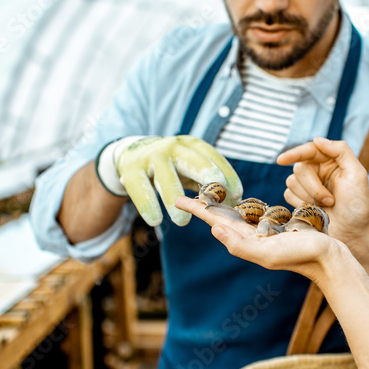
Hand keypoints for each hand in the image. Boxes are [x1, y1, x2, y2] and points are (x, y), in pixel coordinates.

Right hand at [107, 135, 242, 226]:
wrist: (131, 153)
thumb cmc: (172, 165)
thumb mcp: (191, 168)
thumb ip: (209, 182)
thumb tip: (235, 202)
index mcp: (193, 145)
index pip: (214, 158)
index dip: (227, 175)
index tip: (237, 195)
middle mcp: (173, 147)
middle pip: (192, 161)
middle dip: (205, 174)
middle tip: (217, 195)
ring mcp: (151, 157)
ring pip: (165, 178)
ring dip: (174, 199)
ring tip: (182, 223)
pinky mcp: (131, 170)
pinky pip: (140, 189)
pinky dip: (147, 204)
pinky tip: (155, 220)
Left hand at [174, 196, 343, 281]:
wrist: (329, 259)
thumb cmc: (301, 255)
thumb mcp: (267, 253)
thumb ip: (240, 245)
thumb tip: (214, 230)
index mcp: (245, 239)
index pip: (214, 220)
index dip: (197, 209)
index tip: (177, 199)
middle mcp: (252, 235)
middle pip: (221, 216)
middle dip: (204, 206)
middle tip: (185, 196)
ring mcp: (265, 232)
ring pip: (236, 216)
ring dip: (220, 207)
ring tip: (208, 199)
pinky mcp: (278, 228)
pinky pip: (254, 215)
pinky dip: (243, 208)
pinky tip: (242, 207)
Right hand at [278, 137, 368, 247]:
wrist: (353, 233)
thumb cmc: (358, 204)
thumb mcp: (357, 174)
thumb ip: (341, 151)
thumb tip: (317, 139)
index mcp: (330, 161)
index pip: (309, 150)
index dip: (295, 153)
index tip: (281, 160)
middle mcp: (317, 171)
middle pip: (300, 168)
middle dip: (313, 186)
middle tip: (330, 200)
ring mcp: (307, 186)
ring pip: (291, 182)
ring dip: (308, 196)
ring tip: (326, 206)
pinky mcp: (299, 200)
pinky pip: (288, 195)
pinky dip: (301, 204)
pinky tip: (315, 211)